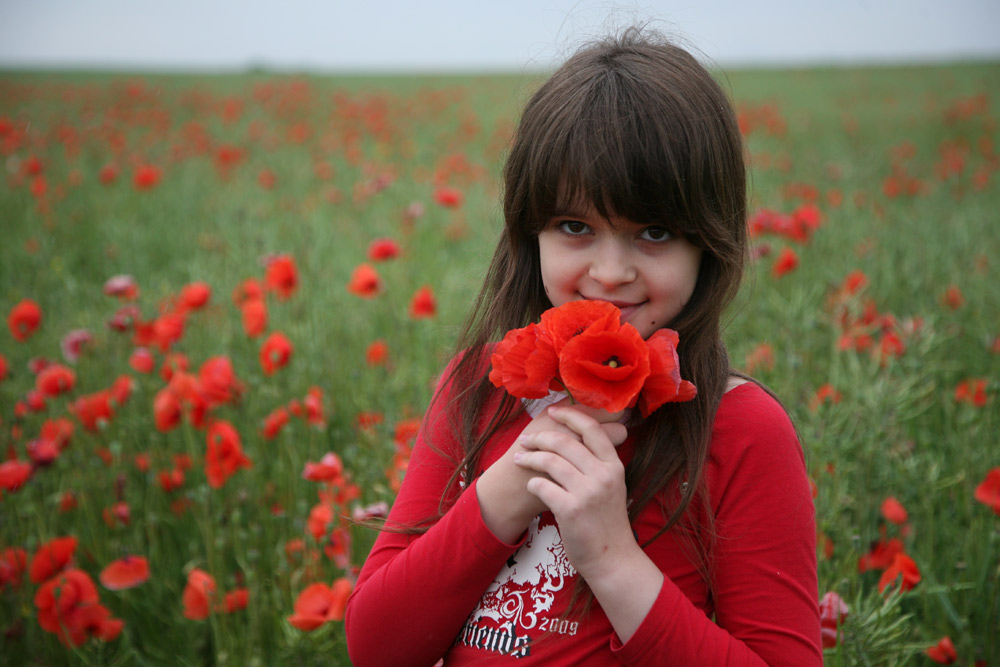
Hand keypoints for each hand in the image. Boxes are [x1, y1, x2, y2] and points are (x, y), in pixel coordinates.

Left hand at [476, 398, 626, 543]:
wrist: (612, 558)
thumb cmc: (606, 521)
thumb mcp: (613, 485)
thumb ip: (597, 462)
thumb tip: (575, 435)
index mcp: (613, 465)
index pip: (591, 429)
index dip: (569, 415)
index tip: (551, 412)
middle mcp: (603, 475)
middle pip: (565, 441)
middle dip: (539, 437)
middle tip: (525, 440)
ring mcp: (588, 492)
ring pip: (550, 461)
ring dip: (529, 458)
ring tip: (519, 459)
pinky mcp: (571, 510)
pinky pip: (542, 486)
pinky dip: (532, 483)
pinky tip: (531, 486)